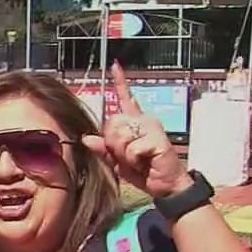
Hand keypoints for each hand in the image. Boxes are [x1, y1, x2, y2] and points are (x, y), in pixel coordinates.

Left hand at [81, 62, 190, 198]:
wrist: (165, 186)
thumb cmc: (143, 172)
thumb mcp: (117, 162)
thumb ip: (103, 150)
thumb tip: (86, 138)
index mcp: (134, 122)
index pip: (126, 98)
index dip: (121, 81)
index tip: (115, 65)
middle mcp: (143, 120)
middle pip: (111, 123)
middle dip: (113, 144)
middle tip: (128, 156)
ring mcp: (151, 127)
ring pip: (120, 136)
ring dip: (124, 154)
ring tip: (138, 159)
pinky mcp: (157, 138)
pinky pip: (131, 148)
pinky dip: (134, 160)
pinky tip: (146, 161)